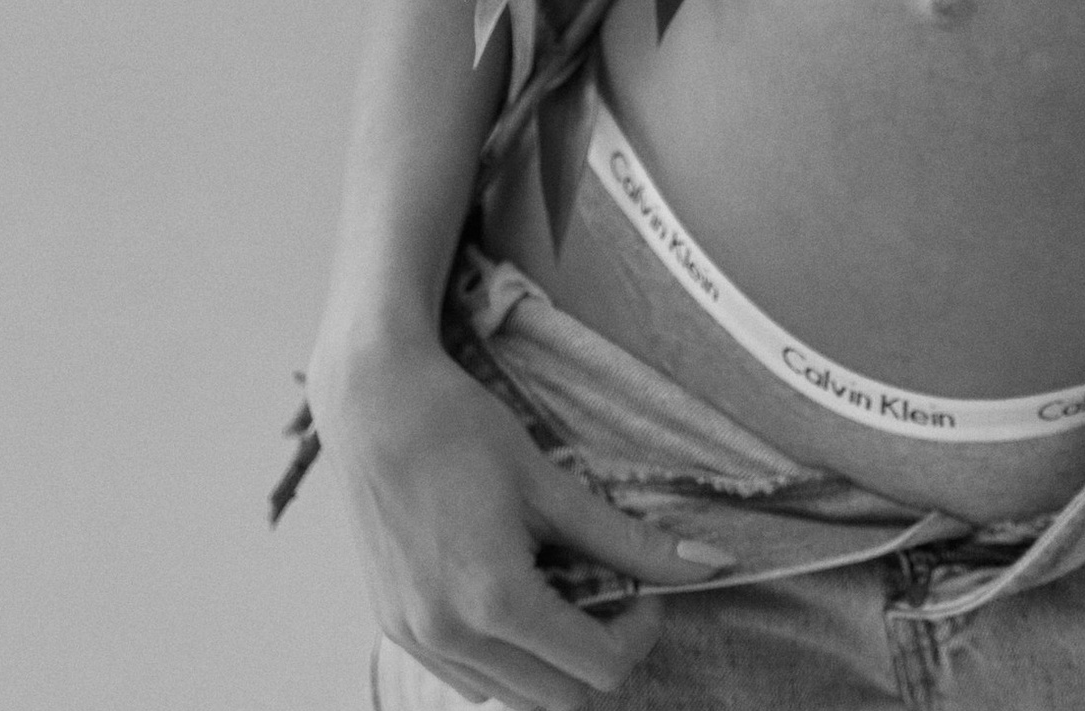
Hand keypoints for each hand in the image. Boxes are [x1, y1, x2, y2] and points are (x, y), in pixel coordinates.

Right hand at [311, 329, 723, 705]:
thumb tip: (709, 565)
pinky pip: (467, 675)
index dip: (638, 632)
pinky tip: (508, 586)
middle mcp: (450, 637)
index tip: (643, 588)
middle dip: (597, 649)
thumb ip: (629, 539)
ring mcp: (415, 639)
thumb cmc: (464, 431)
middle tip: (606, 585)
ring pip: (510, 694)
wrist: (375, 404)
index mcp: (495, 602)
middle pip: (558, 697)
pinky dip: (503, 652)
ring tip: (553, 580)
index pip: (597, 668)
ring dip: (548, 658)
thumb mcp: (554, 485)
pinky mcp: (395, 628)